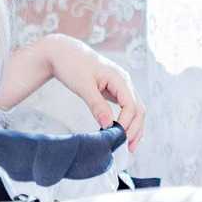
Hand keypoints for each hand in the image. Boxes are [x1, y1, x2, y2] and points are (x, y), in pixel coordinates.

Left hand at [45, 35, 145, 153]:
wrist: (63, 52)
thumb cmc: (72, 65)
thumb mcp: (83, 86)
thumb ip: (97, 105)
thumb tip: (108, 125)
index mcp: (120, 78)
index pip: (131, 105)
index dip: (126, 123)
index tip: (115, 136)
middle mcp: (124, 82)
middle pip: (138, 109)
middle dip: (135, 129)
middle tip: (128, 148)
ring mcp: (120, 86)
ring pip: (135, 110)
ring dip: (134, 127)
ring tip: (129, 146)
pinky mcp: (114, 91)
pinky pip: (126, 108)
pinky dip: (127, 121)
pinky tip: (122, 133)